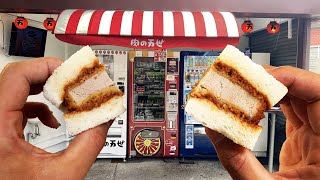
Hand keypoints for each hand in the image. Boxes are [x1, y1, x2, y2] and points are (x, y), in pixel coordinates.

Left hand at [0, 58, 111, 178]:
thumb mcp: (64, 174)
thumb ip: (90, 142)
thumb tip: (105, 116)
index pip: (17, 76)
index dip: (48, 67)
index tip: (72, 72)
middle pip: (17, 78)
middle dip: (52, 77)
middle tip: (75, 82)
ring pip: (16, 90)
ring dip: (46, 90)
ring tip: (67, 100)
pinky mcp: (0, 130)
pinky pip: (17, 106)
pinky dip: (38, 106)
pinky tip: (52, 119)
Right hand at [206, 66, 319, 178]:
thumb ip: (237, 161)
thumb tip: (215, 129)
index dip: (290, 78)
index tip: (260, 80)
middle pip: (305, 89)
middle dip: (272, 81)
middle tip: (245, 80)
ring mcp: (317, 133)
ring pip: (297, 96)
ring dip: (269, 89)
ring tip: (244, 88)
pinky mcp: (305, 135)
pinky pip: (290, 108)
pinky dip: (270, 102)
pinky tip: (254, 102)